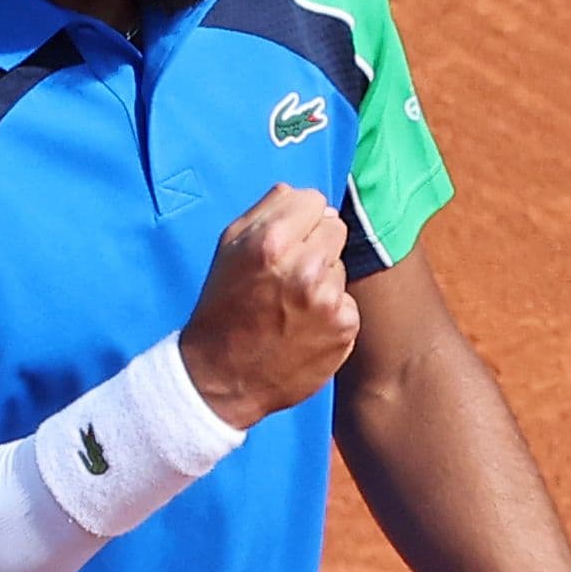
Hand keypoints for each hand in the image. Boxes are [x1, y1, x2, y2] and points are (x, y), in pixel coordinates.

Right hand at [179, 185, 360, 427]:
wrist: (223, 377)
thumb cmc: (223, 309)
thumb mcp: (228, 249)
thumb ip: (266, 211)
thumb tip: (302, 195)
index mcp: (271, 241)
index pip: (314, 201)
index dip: (299, 219)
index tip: (286, 240)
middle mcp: (304, 267)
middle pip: (335, 228)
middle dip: (315, 245)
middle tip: (288, 275)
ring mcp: (328, 299)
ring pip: (340, 266)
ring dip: (323, 280)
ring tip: (292, 305)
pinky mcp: (344, 327)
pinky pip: (347, 302)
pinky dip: (331, 313)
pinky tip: (305, 328)